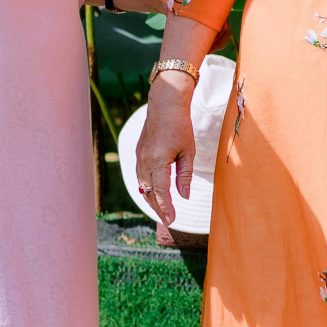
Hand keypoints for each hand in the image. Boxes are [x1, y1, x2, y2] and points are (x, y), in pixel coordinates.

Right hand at [132, 73, 198, 240]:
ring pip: (142, 186)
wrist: (164, 106)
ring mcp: (139, 158)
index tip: (172, 220)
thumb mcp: (188, 152)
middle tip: (169, 221)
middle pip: (149, 192)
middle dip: (158, 208)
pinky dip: (147, 188)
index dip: (166, 208)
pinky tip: (154, 194)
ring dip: (151, 199)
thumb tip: (184, 196)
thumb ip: (185, 175)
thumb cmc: (180, 126)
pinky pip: (140, 177)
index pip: (160, 192)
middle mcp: (144, 162)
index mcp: (157, 161)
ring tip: (163, 211)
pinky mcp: (138, 154)